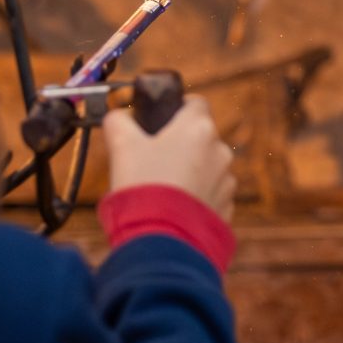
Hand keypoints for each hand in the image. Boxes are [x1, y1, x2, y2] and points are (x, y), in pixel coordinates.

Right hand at [103, 97, 234, 219]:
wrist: (160, 238)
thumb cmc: (143, 186)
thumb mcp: (122, 147)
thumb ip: (118, 122)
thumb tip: (116, 116)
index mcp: (198, 128)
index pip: (196, 103)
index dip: (177, 110)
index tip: (160, 124)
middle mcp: (219, 150)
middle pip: (200, 137)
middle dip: (180, 146)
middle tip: (152, 161)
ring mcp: (226, 180)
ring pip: (206, 167)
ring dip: (189, 173)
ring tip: (161, 189)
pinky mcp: (226, 206)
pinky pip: (209, 195)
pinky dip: (195, 198)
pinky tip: (173, 209)